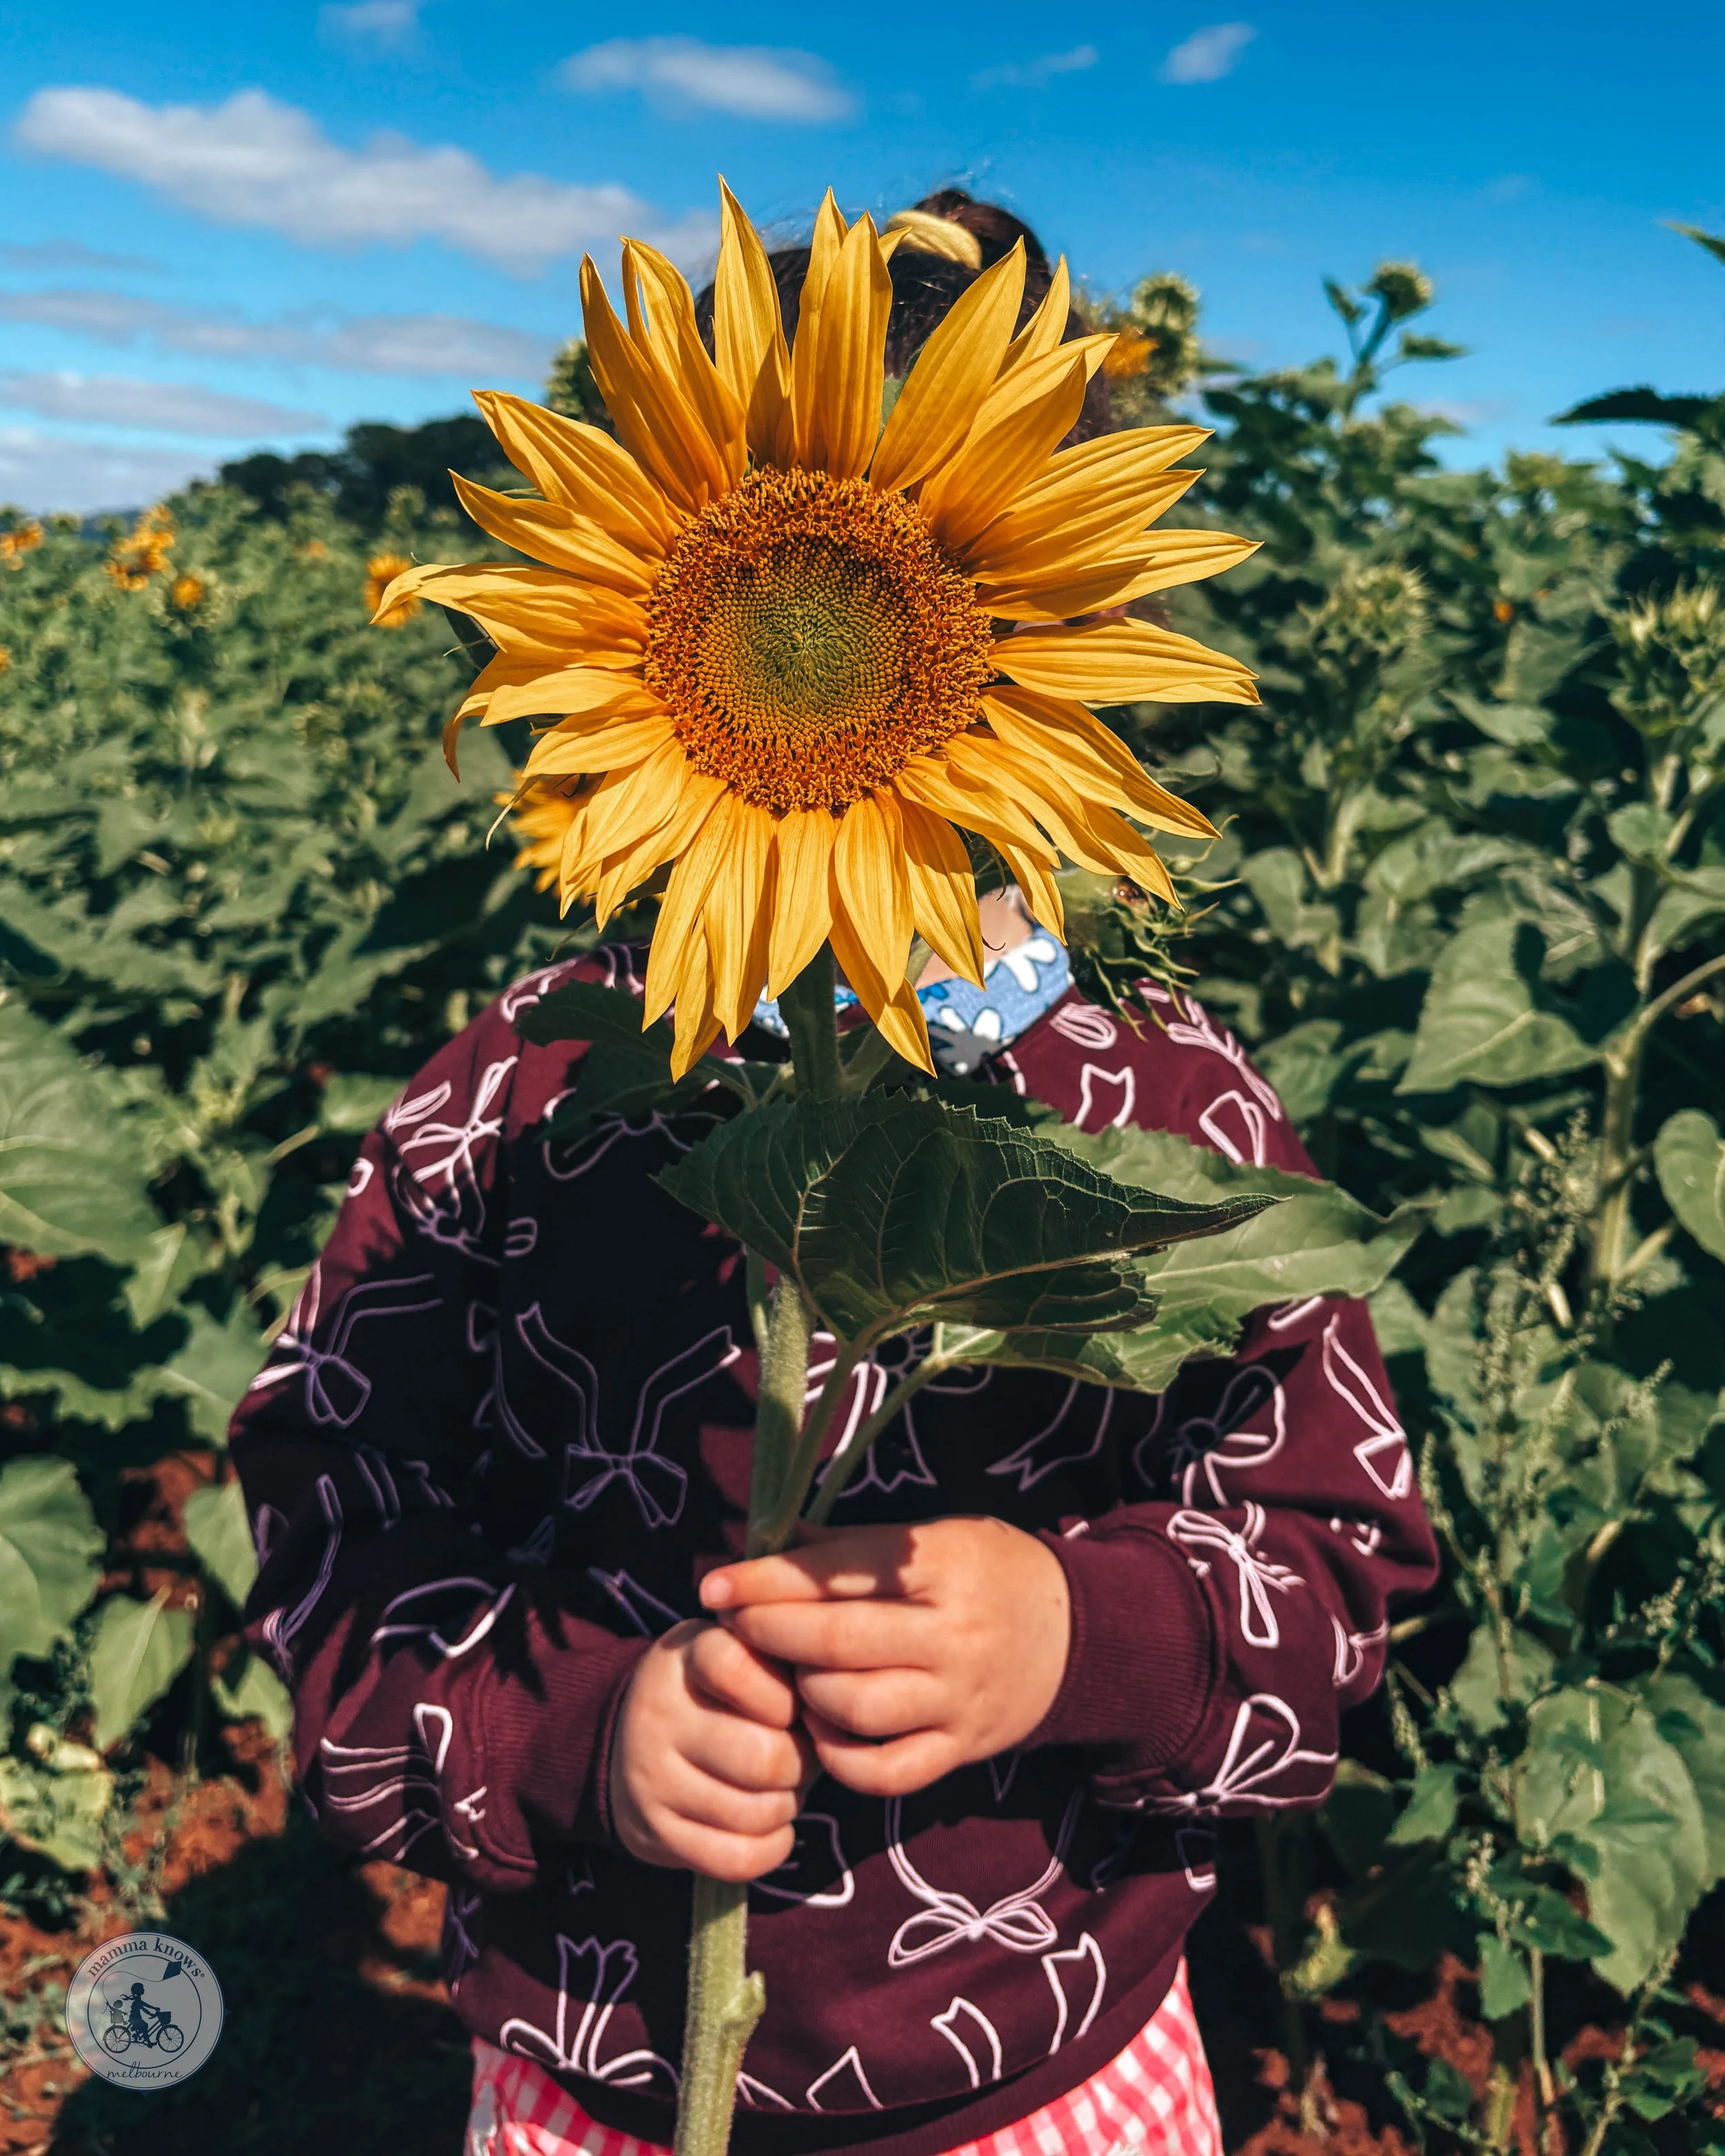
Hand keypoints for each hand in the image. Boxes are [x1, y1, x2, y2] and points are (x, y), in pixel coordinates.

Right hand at [610, 1620, 814, 1880]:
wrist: (633, 1744)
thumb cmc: (719, 1692)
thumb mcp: (743, 1651)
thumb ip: (786, 1658)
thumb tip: (839, 1702)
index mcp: (686, 1656)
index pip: (738, 1669)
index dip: (786, 1696)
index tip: (794, 1705)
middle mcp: (658, 1714)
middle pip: (763, 1757)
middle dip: (802, 1763)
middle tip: (801, 1754)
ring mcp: (650, 1778)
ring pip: (756, 1813)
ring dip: (787, 1804)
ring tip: (780, 1784)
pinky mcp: (654, 1832)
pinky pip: (738, 1858)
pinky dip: (772, 1846)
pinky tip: (771, 1825)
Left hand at [700, 1518, 1071, 1797]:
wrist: (1075, 1636)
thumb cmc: (989, 1572)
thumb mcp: (935, 1537)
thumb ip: (851, 1546)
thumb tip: (767, 1539)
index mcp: (946, 1566)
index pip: (839, 1571)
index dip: (767, 1579)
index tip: (716, 1584)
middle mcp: (955, 1635)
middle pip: (837, 1641)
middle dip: (769, 1632)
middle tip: (735, 1625)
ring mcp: (959, 1698)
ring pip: (855, 1707)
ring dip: (803, 1691)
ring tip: (790, 1672)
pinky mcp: (962, 1748)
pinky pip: (886, 1770)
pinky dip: (841, 1757)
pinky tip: (821, 1729)